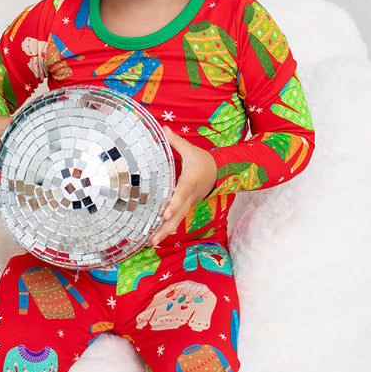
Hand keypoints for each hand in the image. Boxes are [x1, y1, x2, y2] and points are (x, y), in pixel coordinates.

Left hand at [150, 128, 217, 244]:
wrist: (219, 173)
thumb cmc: (203, 161)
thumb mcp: (191, 151)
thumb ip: (176, 142)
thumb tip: (163, 129)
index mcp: (189, 182)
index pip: (181, 195)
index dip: (173, 204)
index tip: (164, 214)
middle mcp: (189, 197)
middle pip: (178, 214)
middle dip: (165, 227)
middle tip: (153, 238)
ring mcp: (188, 204)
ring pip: (177, 221)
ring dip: (164, 232)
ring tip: (151, 242)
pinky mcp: (186, 207)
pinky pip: (177, 220)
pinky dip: (167, 229)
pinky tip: (155, 238)